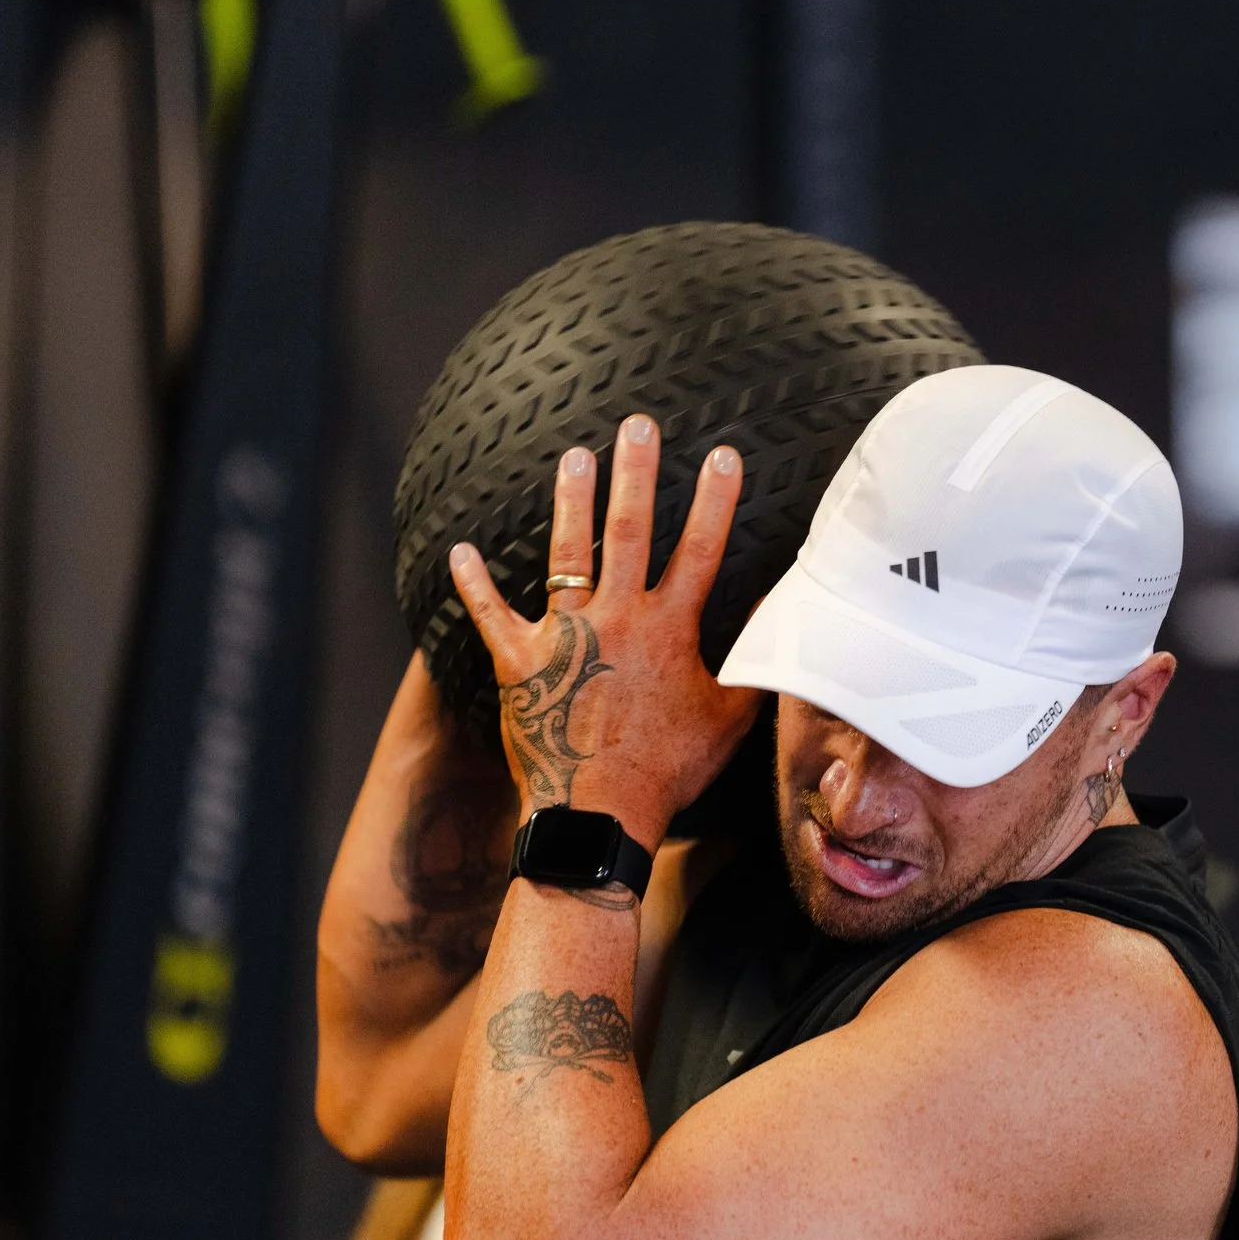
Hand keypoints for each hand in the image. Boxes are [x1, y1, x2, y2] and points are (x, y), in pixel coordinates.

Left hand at [446, 416, 764, 848]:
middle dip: (637, 472)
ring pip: (567, 552)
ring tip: (573, 457)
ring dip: (572, 501)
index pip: (701, 550)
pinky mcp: (518, 662)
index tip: (723, 455)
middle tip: (637, 425)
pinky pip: (491, 613)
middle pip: (631, 530)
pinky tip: (461, 550)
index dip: (716, 500)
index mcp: (670, 630)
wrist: (599, 813)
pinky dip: (474, 582)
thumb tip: (777, 622)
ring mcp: (565, 636)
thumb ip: (754, 667)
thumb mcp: (729, 719)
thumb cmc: (668, 770)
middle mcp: (618, 619)